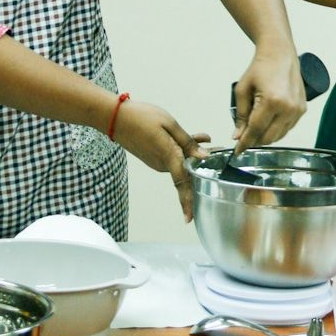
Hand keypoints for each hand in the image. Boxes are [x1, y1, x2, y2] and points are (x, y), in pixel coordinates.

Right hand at [111, 101, 210, 220]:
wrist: (114, 117)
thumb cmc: (141, 117)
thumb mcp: (169, 124)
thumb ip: (187, 141)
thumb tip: (203, 156)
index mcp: (168, 156)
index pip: (182, 183)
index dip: (187, 201)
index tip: (189, 219)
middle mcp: (161, 163)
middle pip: (186, 170)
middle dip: (202, 164)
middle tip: (220, 152)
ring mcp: (156, 161)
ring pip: (180, 161)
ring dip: (193, 153)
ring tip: (207, 139)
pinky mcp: (152, 156)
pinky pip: (173, 156)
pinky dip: (183, 149)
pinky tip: (196, 138)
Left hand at [232, 43, 305, 153]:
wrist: (280, 53)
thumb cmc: (260, 68)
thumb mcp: (243, 89)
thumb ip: (241, 114)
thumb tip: (238, 135)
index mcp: (272, 101)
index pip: (255, 130)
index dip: (244, 143)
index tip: (237, 151)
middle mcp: (288, 108)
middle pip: (268, 137)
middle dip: (254, 140)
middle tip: (243, 138)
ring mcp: (297, 110)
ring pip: (279, 135)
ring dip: (265, 136)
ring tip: (255, 128)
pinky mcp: (302, 109)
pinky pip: (287, 128)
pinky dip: (276, 130)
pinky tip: (268, 122)